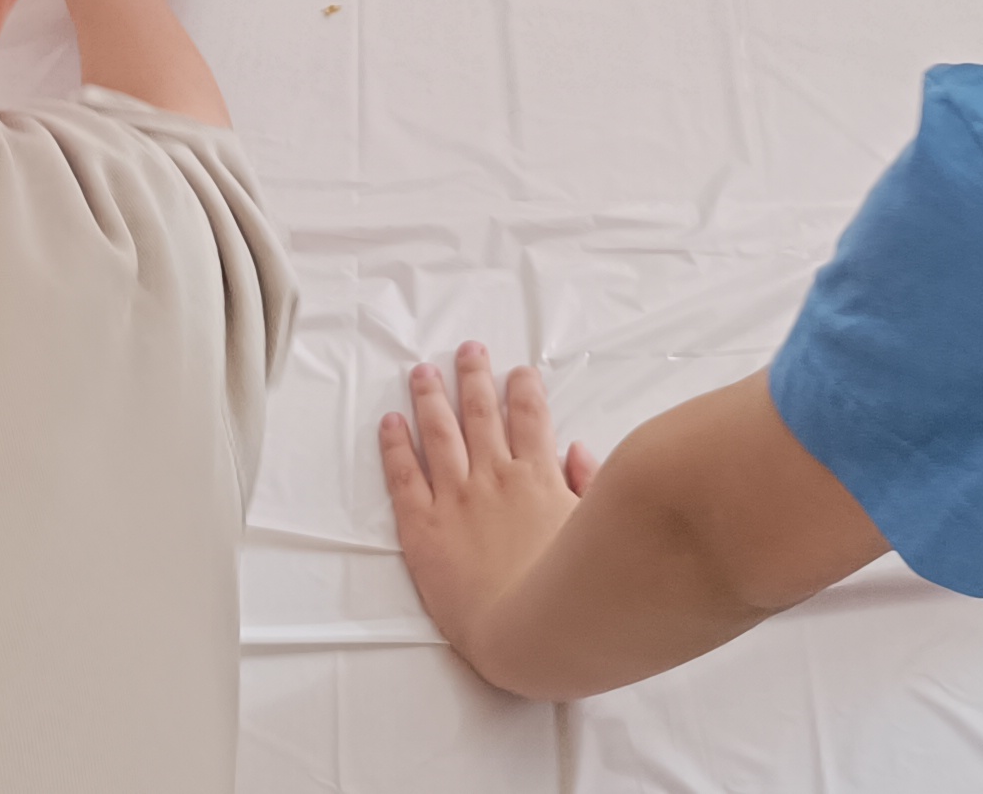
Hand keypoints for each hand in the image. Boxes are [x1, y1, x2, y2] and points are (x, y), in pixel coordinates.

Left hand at [379, 343, 599, 668]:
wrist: (526, 633)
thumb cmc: (567, 590)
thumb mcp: (592, 530)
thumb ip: (588, 486)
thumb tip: (576, 450)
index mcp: (536, 476)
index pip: (529, 416)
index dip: (523, 389)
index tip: (519, 372)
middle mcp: (494, 476)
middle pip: (479, 412)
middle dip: (473, 376)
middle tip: (467, 350)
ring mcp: (455, 498)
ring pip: (438, 431)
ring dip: (430, 396)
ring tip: (422, 371)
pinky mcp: (423, 526)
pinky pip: (403, 475)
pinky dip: (394, 444)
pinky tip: (390, 421)